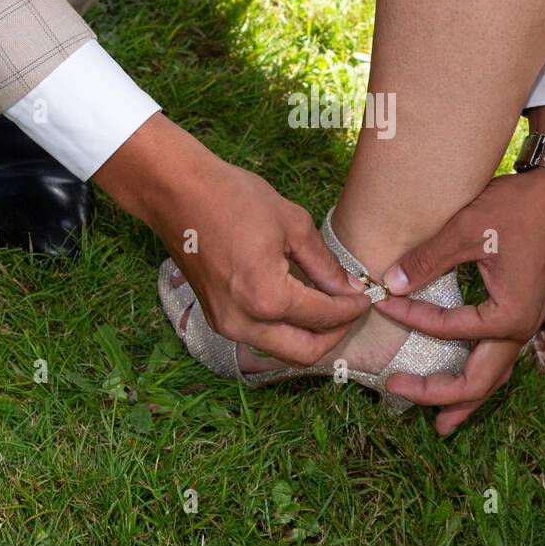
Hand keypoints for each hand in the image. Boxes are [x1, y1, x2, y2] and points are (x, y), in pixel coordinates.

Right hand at [95, 114, 371, 365]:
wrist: (177, 193)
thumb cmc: (234, 198)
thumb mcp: (293, 224)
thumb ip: (325, 265)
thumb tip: (349, 289)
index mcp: (266, 297)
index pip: (324, 317)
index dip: (352, 308)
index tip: (367, 297)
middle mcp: (244, 323)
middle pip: (305, 353)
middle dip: (336, 333)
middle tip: (352, 309)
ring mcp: (226, 325)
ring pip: (282, 351)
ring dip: (311, 337)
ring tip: (329, 307)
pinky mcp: (217, 320)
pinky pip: (261, 338)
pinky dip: (286, 330)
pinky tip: (300, 304)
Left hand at [376, 169, 544, 433]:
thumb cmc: (520, 207)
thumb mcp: (467, 229)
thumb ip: (428, 259)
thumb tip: (390, 282)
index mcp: (508, 315)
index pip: (448, 330)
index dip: (410, 318)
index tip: (381, 300)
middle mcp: (521, 329)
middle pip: (478, 381)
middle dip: (437, 394)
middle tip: (395, 391)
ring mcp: (526, 324)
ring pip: (494, 376)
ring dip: (465, 399)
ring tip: (440, 422)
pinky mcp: (525, 313)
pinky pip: (500, 358)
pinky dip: (481, 376)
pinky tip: (466, 378)